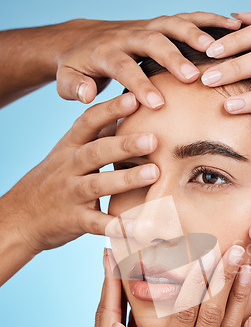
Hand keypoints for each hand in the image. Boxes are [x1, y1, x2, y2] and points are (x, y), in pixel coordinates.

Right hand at [0, 92, 158, 254]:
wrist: (20, 217)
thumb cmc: (55, 180)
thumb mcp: (68, 153)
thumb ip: (95, 136)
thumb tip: (125, 112)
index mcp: (69, 147)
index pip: (88, 122)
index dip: (110, 110)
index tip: (134, 98)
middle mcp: (69, 168)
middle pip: (96, 152)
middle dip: (124, 144)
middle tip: (153, 139)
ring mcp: (71, 195)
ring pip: (98, 184)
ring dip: (126, 179)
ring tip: (154, 173)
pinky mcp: (74, 220)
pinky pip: (99, 224)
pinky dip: (118, 226)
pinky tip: (141, 228)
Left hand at [30, 248, 137, 326]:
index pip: (107, 312)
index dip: (109, 283)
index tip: (110, 255)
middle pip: (110, 308)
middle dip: (115, 280)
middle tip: (122, 252)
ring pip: (119, 320)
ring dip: (124, 295)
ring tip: (136, 273)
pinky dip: (134, 319)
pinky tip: (146, 313)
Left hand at [55, 14, 240, 106]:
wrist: (81, 37)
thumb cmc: (77, 65)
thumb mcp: (67, 79)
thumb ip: (74, 87)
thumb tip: (86, 94)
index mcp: (106, 52)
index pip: (123, 67)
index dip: (139, 84)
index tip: (156, 104)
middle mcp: (128, 35)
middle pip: (152, 41)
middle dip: (173, 58)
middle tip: (193, 78)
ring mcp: (146, 26)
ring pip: (173, 25)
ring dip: (196, 35)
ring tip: (220, 49)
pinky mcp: (158, 24)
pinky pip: (186, 18)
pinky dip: (208, 20)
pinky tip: (232, 27)